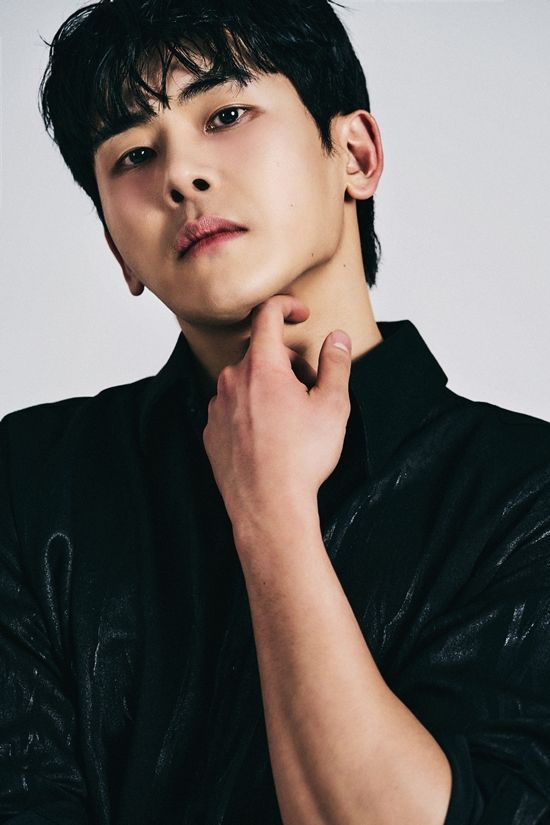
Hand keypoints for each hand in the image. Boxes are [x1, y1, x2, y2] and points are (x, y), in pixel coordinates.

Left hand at [202, 294, 351, 533]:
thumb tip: (336, 338)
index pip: (267, 315)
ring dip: (268, 389)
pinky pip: (232, 409)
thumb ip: (335, 364)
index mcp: (261, 367)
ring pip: (245, 382)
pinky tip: (270, 438)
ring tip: (291, 421)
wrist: (269, 507)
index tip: (301, 313)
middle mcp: (231, 380)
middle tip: (310, 391)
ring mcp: (217, 407)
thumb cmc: (302, 458)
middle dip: (288, 364)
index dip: (286, 306)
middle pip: (261, 354)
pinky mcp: (210, 432)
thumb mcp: (332, 406)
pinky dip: (251, 412)